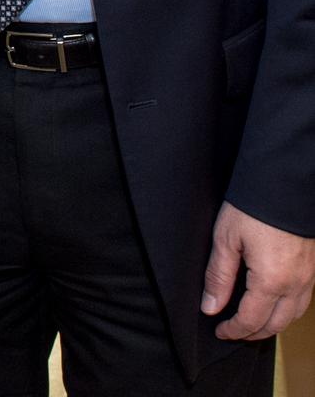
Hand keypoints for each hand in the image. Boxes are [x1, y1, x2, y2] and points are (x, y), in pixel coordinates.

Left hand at [201, 201, 314, 339]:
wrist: (283, 182)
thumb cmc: (253, 207)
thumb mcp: (226, 239)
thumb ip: (218, 277)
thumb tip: (210, 307)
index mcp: (271, 281)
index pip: (251, 320)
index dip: (233, 330)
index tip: (219, 331)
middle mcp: (294, 285)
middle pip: (275, 324)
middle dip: (252, 333)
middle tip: (232, 331)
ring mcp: (307, 277)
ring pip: (292, 316)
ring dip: (271, 325)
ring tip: (251, 323)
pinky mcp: (311, 267)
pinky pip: (302, 302)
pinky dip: (286, 311)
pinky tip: (273, 304)